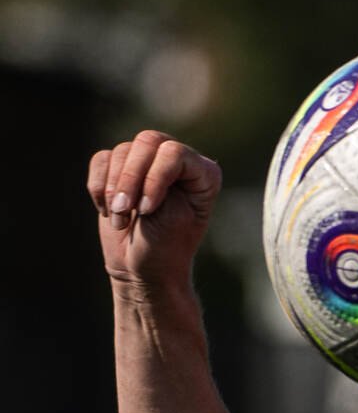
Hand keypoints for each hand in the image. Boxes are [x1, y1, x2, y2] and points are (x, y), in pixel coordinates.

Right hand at [88, 130, 221, 287]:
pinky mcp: (120, 170)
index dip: (154, 178)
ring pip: (122, 151)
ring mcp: (148, 163)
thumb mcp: (173, 218)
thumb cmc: (166, 248)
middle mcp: (179, 161)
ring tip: (121, 220)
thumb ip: (161, 184)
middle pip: (146, 141)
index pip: (174, 152)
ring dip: (114, 190)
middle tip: (126, 212)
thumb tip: (137, 154)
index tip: (146, 210)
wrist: (143, 270)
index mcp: (204, 173)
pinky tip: (110, 211)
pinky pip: (101, 160)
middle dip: (130, 179)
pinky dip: (98, 186)